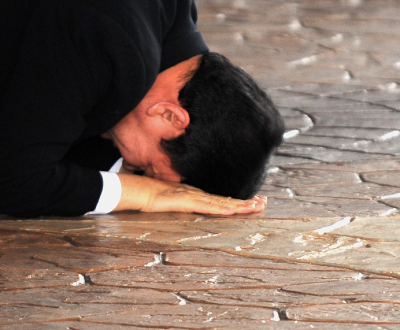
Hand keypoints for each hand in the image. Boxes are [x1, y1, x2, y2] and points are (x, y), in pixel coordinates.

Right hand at [114, 173, 266, 214]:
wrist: (135, 191)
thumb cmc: (147, 195)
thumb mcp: (165, 202)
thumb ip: (174, 204)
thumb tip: (176, 206)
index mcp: (193, 195)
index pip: (219, 200)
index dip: (235, 202)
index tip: (251, 202)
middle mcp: (196, 195)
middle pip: (224, 200)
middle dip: (245, 202)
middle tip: (264, 203)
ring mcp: (191, 197)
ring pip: (220, 203)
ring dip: (239, 205)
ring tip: (257, 206)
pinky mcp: (184, 201)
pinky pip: (206, 206)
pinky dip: (220, 207)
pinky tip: (232, 209)